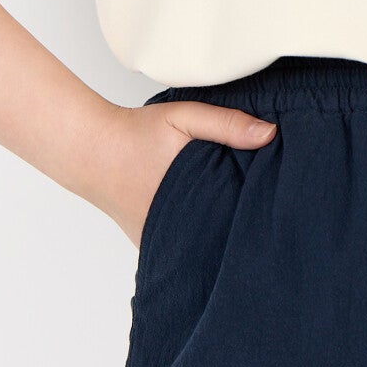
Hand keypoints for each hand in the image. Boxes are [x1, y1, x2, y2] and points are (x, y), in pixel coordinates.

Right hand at [105, 100, 276, 251]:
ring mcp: (159, 242)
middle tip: (267, 221)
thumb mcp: (183, 118)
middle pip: (221, 240)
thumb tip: (270, 134)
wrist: (90, 150)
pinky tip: (209, 222)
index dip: (258, 218)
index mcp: (191, 204)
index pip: (237, 225)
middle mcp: (174, 232)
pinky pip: (180, 247)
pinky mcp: (149, 242)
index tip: (277, 213)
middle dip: (241, 232)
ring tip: (242, 223)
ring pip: (200, 247)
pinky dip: (195, 236)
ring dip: (217, 236)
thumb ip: (226, 125)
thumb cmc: (136, 134)